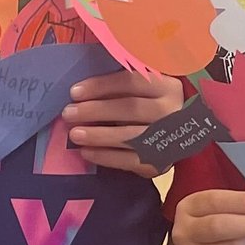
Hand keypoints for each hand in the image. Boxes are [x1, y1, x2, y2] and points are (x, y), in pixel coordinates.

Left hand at [67, 70, 183, 175]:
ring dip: (99, 135)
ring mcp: (168, 139)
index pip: (132, 82)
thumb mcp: (142, 88)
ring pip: (131, 136)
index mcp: (167, 86)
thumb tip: (82, 89)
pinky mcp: (160, 162)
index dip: (101, 86)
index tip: (74, 92)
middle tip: (69, 113)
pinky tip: (87, 152)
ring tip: (74, 134)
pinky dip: (106, 157)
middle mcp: (171, 111)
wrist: (176, 136)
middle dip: (96, 111)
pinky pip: (130, 160)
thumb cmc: (149, 104)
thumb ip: (120, 83)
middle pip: (130, 108)